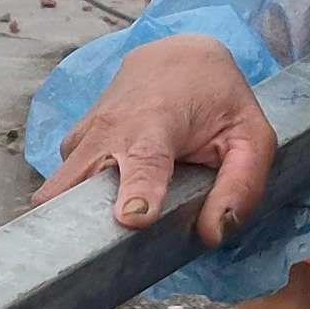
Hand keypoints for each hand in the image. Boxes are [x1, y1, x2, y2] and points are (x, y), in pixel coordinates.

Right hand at [32, 35, 275, 246]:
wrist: (180, 55)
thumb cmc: (218, 99)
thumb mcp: (250, 136)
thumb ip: (240, 184)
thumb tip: (213, 233)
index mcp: (159, 123)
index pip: (144, 161)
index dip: (138, 191)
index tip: (130, 219)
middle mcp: (111, 128)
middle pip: (77, 180)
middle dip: (74, 217)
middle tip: (79, 253)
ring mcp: (86, 135)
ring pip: (59, 187)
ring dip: (68, 214)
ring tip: (87, 242)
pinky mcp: (74, 143)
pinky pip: (61, 182)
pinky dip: (70, 202)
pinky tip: (94, 214)